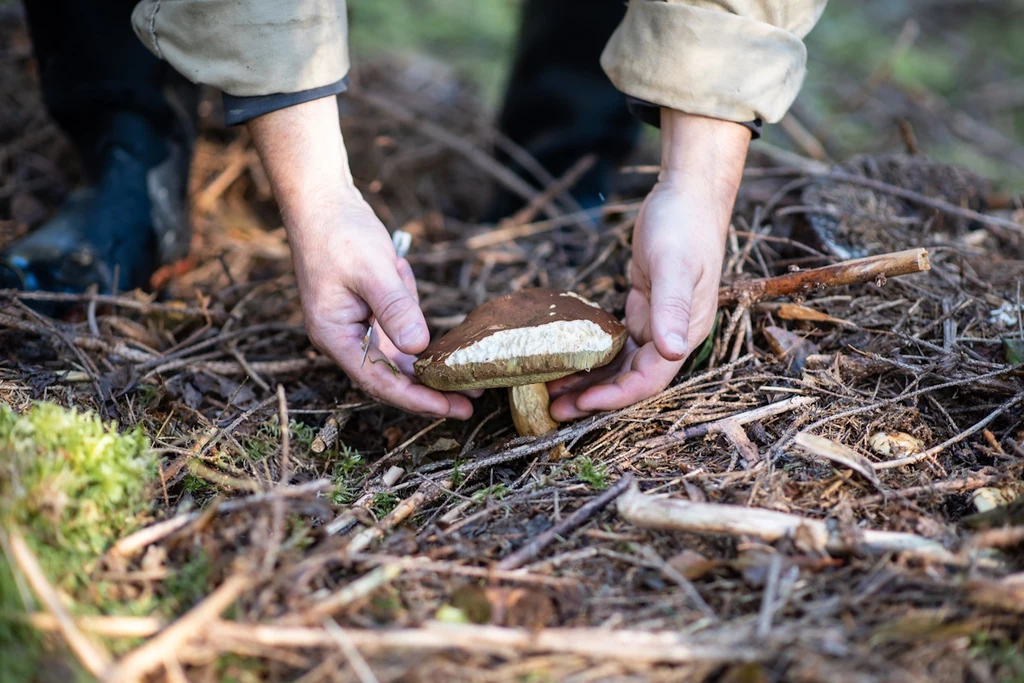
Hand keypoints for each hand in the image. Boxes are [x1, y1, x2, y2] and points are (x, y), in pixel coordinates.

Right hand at [248, 97, 472, 418]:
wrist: (323, 202)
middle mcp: (344, 339)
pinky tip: (450, 353)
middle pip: (390, 379)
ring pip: (398, 363)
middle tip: (470, 406)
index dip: (415, 399)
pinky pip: (399, 339)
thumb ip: (395, 309)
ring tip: (469, 387)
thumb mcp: (373, 269)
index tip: (449, 410)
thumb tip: (419, 347)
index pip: (379, 381)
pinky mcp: (370, 314)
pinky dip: (422, 346)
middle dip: (428, 393)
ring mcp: (357, 328)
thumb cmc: (339, 233)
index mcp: (335, 336)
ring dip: (430, 374)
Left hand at [549, 110, 749, 419]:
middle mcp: (670, 335)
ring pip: (619, 364)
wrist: (686, 194)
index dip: (616, 396)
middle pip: (630, 379)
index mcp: (684, 332)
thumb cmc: (684, 225)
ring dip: (588, 379)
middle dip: (594, 396)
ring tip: (550, 391)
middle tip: (553, 409)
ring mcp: (654, 322)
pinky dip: (590, 354)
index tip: (583, 403)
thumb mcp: (675, 263)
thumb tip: (672, 351)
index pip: (649, 379)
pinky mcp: (639, 308)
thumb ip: (672, 306)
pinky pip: (612, 342)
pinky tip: (564, 360)